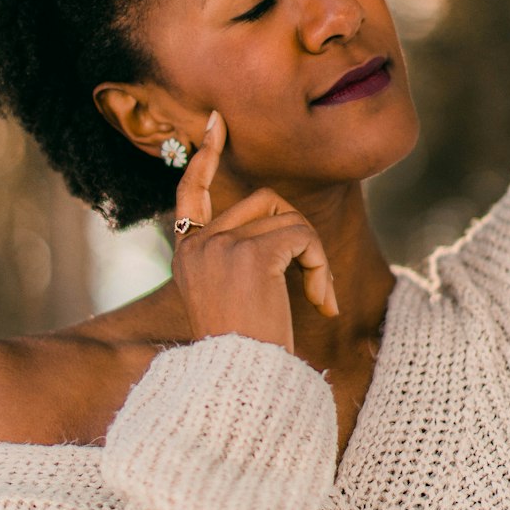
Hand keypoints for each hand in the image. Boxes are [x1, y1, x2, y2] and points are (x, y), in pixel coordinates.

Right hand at [171, 112, 338, 353]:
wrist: (244, 385)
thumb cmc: (246, 354)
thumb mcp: (233, 299)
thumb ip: (241, 257)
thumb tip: (278, 223)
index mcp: (188, 254)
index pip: (190, 191)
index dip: (205, 157)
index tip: (216, 124)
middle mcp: (198, 244)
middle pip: (265, 202)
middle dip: (299, 237)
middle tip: (317, 286)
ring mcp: (221, 246)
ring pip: (289, 220)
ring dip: (315, 259)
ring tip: (318, 301)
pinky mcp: (251, 254)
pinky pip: (303, 236)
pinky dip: (321, 267)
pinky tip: (320, 304)